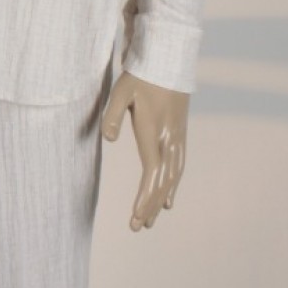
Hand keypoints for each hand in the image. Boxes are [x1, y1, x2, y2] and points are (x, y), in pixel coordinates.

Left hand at [101, 69, 188, 229]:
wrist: (167, 59)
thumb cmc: (140, 76)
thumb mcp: (120, 91)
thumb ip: (113, 115)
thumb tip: (108, 139)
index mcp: (154, 131)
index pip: (151, 172)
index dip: (144, 196)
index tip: (135, 216)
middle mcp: (169, 139)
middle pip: (162, 180)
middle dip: (149, 205)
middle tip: (137, 227)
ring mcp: (177, 137)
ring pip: (172, 176)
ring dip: (160, 199)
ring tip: (150, 220)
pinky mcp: (179, 134)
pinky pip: (178, 166)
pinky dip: (172, 186)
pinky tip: (168, 199)